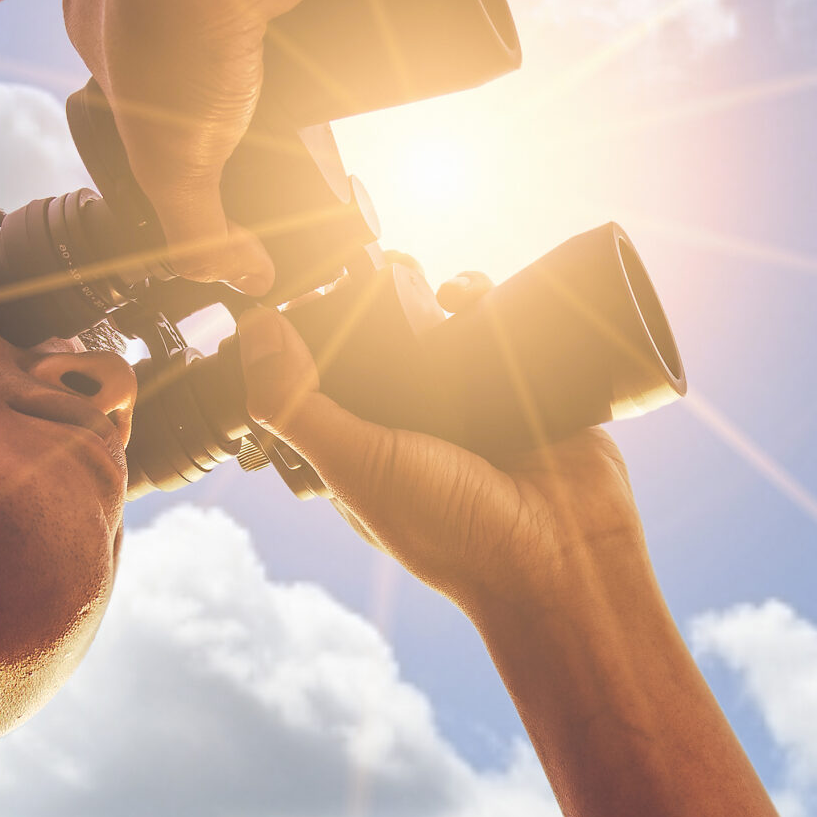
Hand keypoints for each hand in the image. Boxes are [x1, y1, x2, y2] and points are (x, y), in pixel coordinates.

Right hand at [66, 0, 342, 293]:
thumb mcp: (172, 161)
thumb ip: (197, 229)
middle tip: (289, 159)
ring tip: (329, 120)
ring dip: (299, 80)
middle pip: (213, 78)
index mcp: (105, 31)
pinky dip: (336, 33)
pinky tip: (356, 68)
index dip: (185, 152)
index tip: (231, 187)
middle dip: (250, 120)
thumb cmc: (175, 21)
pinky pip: (317, 3)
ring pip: (268, 42)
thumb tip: (242, 279)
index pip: (143, 111)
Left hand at [235, 296, 655, 626]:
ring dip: (435, 294)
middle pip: (389, 346)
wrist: (564, 555)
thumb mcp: (358, 466)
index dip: (316, 334)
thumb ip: (298, 405)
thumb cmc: (455, 533)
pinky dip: (491, 302)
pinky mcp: (526, 392)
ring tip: (425, 275)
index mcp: (367, 452)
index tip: (308, 284)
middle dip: (381, 302)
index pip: (327, 380)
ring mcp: (475, 409)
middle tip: (377, 261)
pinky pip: (504, 333)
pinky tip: (473, 288)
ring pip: (445, 331)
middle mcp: (417, 429)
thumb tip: (252, 331)